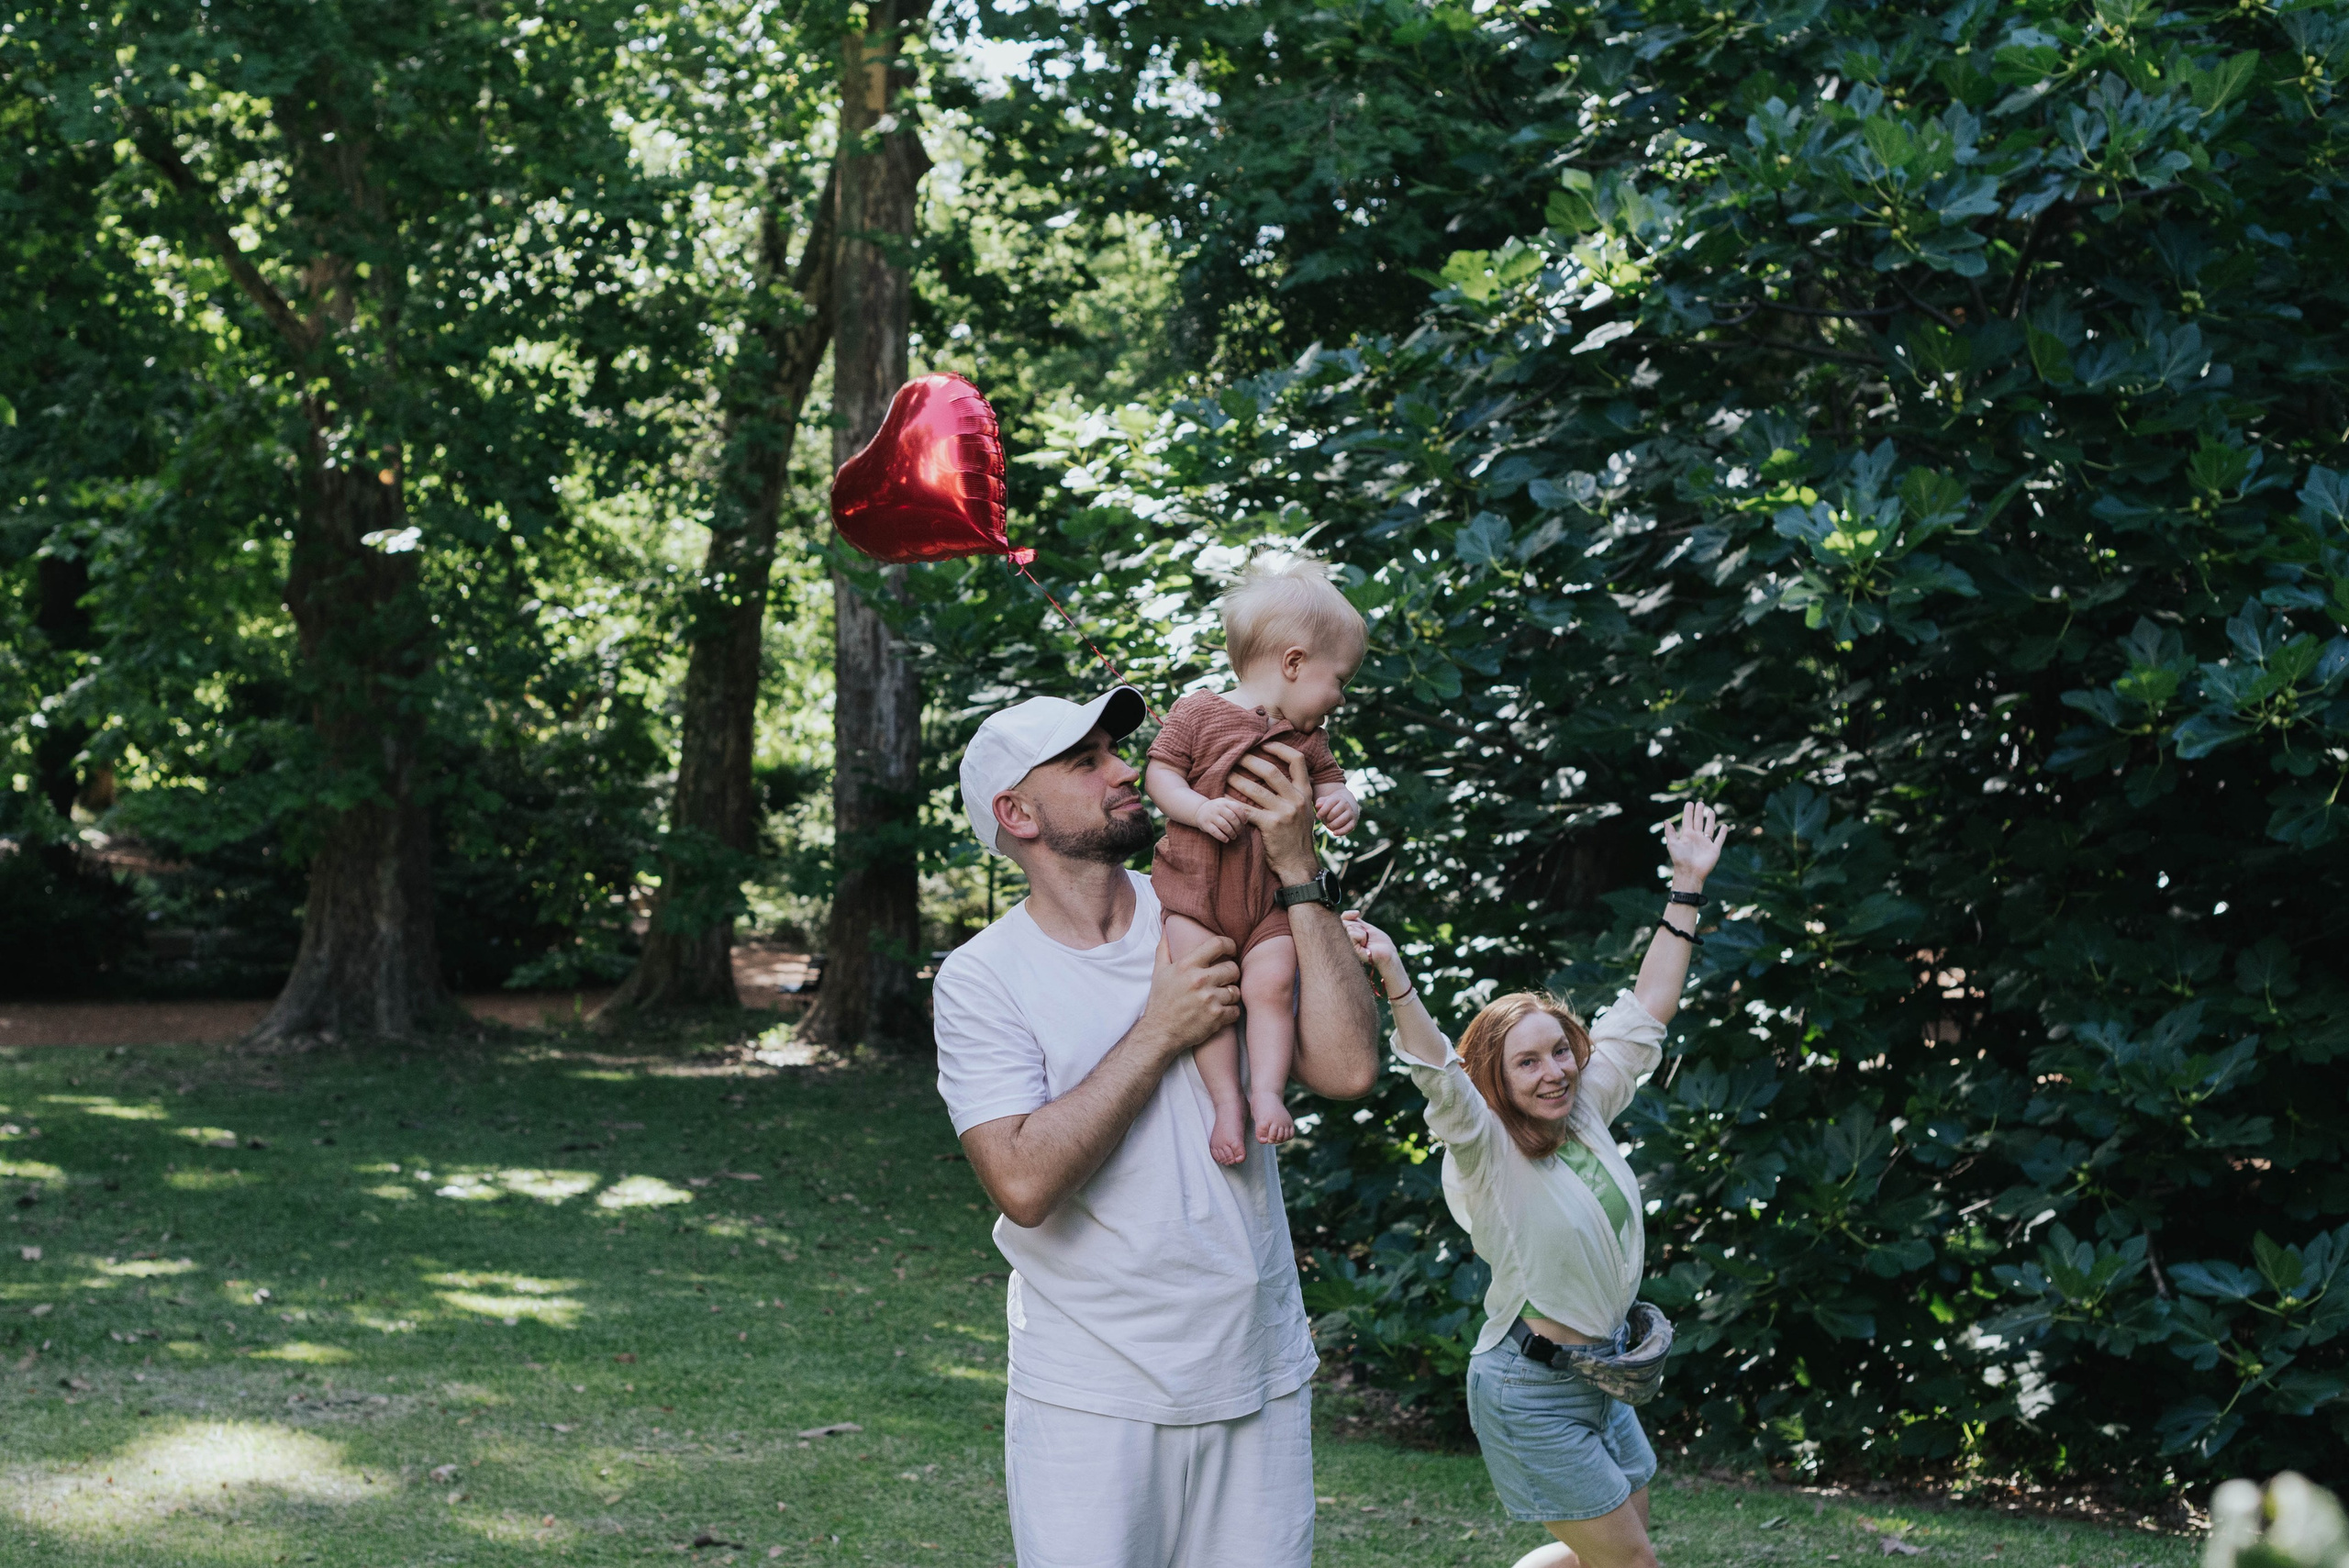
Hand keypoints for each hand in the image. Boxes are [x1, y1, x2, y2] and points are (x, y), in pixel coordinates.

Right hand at [1146, 932, 1240, 1053]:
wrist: (1159, 1032)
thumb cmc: (1161, 1001)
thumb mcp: (1159, 972)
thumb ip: (1165, 947)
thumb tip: (1166, 926)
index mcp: (1187, 966)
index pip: (1218, 944)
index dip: (1230, 945)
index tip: (1231, 949)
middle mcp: (1200, 980)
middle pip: (1233, 968)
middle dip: (1231, 974)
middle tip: (1225, 979)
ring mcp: (1210, 999)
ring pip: (1236, 991)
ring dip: (1231, 995)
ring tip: (1221, 998)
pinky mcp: (1216, 1017)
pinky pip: (1236, 1010)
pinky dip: (1231, 1013)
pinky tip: (1220, 1012)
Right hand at [1193, 797, 1249, 843]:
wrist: (1199, 810)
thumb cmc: (1217, 809)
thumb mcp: (1225, 804)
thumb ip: (1235, 808)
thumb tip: (1246, 819)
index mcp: (1224, 802)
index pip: (1237, 808)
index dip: (1243, 816)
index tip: (1244, 823)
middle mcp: (1218, 808)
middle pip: (1232, 817)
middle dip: (1238, 827)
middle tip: (1239, 832)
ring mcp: (1211, 816)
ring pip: (1224, 825)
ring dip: (1231, 833)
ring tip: (1234, 837)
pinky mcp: (1205, 824)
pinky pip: (1215, 832)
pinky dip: (1222, 837)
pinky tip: (1226, 840)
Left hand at [1228, 742, 1319, 883]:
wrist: (1299, 864)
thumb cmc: (1298, 837)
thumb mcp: (1306, 811)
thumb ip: (1297, 793)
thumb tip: (1286, 773)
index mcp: (1306, 792)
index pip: (1297, 760)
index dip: (1280, 748)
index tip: (1265, 744)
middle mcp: (1297, 799)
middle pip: (1271, 771)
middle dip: (1250, 760)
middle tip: (1236, 755)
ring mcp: (1285, 813)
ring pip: (1255, 789)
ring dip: (1237, 780)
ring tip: (1225, 775)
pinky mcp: (1271, 826)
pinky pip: (1246, 810)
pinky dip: (1232, 804)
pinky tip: (1221, 799)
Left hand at [1315, 787, 1359, 834]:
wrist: (1346, 807)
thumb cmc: (1332, 806)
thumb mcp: (1325, 801)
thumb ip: (1320, 802)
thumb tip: (1317, 806)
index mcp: (1338, 798)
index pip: (1329, 803)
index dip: (1322, 811)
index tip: (1317, 816)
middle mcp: (1346, 805)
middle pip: (1334, 813)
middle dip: (1327, 819)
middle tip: (1325, 820)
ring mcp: (1351, 814)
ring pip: (1341, 820)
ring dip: (1332, 825)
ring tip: (1329, 825)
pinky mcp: (1353, 822)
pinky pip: (1348, 828)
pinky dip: (1341, 832)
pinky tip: (1334, 833)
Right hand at [1340, 909, 1404, 992]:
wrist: (1387, 952)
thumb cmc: (1378, 941)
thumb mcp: (1366, 927)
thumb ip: (1356, 920)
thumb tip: (1355, 912)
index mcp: (1348, 934)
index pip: (1341, 920)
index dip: (1348, 915)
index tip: (1357, 913)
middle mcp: (1345, 940)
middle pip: (1344, 923)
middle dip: (1358, 925)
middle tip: (1365, 935)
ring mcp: (1347, 945)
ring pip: (1349, 928)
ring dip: (1361, 932)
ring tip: (1366, 941)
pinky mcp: (1350, 949)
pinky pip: (1351, 935)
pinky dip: (1361, 936)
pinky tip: (1365, 944)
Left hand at [1662, 801, 1726, 890]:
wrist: (1690, 873)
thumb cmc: (1680, 859)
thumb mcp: (1672, 844)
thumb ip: (1670, 833)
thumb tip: (1665, 821)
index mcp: (1687, 836)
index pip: (1688, 821)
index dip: (1688, 812)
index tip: (1689, 803)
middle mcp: (1696, 838)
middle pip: (1698, 822)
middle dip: (1699, 813)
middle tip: (1700, 802)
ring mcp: (1706, 843)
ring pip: (1709, 828)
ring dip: (1710, 820)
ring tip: (1711, 811)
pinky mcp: (1714, 849)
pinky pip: (1719, 839)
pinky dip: (1723, 833)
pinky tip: (1724, 826)